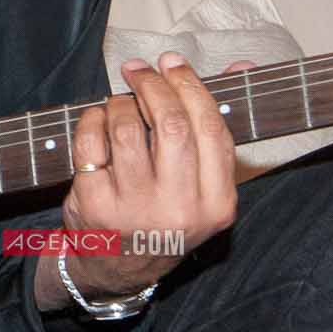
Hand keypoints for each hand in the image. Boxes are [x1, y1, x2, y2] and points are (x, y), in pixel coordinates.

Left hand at [39, 52, 240, 308]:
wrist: (120, 267)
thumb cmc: (165, 213)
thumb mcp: (202, 185)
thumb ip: (217, 127)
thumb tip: (242, 66)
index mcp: (217, 203)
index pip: (210, 128)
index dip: (190, 86)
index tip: (172, 63)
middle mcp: (180, 210)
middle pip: (172, 124)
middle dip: (153, 85)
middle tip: (138, 70)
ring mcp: (135, 210)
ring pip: (127, 130)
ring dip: (119, 103)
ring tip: (117, 103)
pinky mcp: (95, 207)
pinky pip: (90, 144)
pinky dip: (91, 121)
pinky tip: (96, 121)